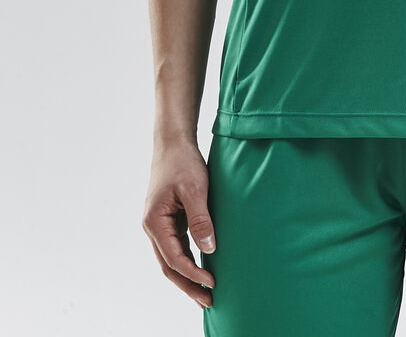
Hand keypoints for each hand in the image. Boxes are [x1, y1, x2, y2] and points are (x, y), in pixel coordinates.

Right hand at [141, 136, 216, 309]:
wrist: (173, 143)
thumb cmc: (183, 163)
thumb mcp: (195, 189)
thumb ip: (201, 220)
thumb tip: (209, 249)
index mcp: (155, 222)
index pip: (174, 258)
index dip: (193, 274)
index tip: (212, 283)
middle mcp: (152, 228)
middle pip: (169, 266)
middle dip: (188, 285)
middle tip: (209, 301)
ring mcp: (159, 225)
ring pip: (171, 259)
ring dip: (187, 276)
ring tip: (206, 292)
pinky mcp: (168, 220)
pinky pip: (177, 247)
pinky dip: (188, 260)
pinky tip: (201, 268)